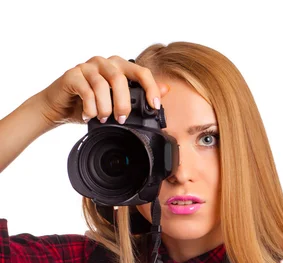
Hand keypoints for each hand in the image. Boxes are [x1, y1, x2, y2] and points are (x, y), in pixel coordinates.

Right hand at [36, 55, 169, 126]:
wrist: (58, 108)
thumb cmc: (88, 104)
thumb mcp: (116, 103)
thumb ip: (139, 95)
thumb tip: (165, 90)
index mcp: (118, 67)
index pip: (140, 71)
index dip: (150, 88)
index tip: (155, 106)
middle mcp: (103, 63)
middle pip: (120, 78)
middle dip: (123, 103)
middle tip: (121, 119)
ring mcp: (87, 67)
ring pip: (102, 85)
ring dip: (105, 107)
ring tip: (102, 119)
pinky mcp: (72, 75)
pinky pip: (86, 91)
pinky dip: (90, 108)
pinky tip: (88, 117)